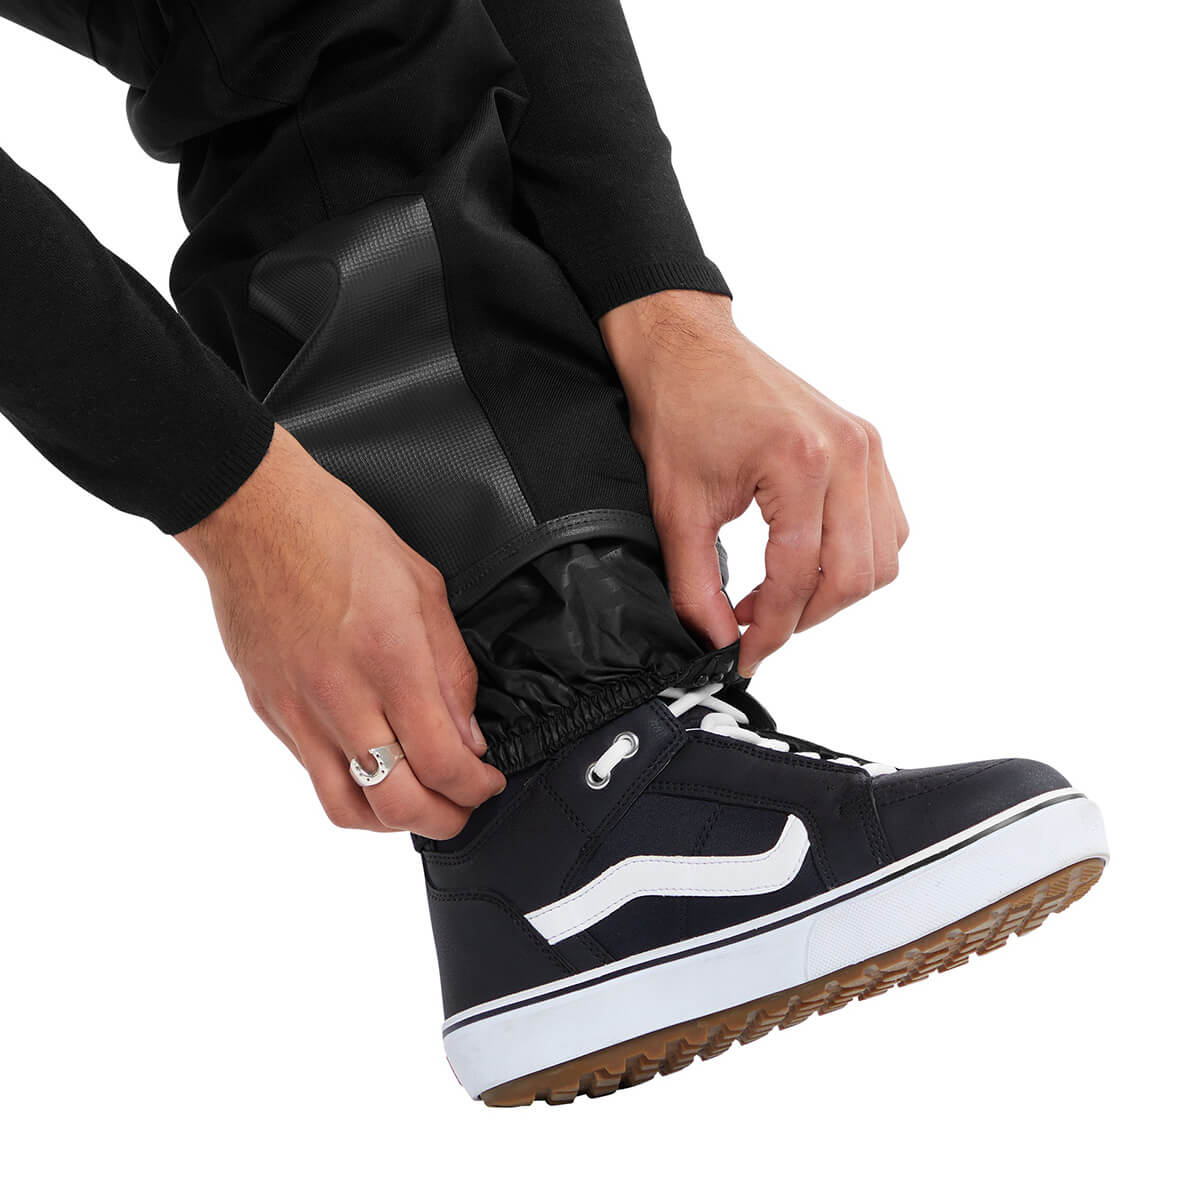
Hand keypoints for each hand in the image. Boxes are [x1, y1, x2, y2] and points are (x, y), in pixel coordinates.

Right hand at [175, 426, 504, 836]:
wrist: (256, 519)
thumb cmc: (339, 537)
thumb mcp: (425, 589)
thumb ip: (451, 670)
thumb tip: (467, 733)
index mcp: (392, 660)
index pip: (443, 762)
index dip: (475, 789)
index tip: (487, 782)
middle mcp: (344, 696)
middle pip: (398, 804)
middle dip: (443, 819)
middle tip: (461, 806)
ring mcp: (300, 710)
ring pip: (346, 808)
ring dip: (391, 820)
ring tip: (416, 802)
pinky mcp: (271, 712)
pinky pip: (312, 775)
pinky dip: (350, 787)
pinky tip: (372, 768)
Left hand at [601, 291, 907, 675]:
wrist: (687, 349)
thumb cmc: (678, 411)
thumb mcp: (676, 509)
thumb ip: (697, 586)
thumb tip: (718, 641)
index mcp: (800, 463)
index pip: (801, 576)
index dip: (772, 630)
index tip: (743, 654)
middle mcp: (848, 453)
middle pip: (855, 576)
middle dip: (806, 617)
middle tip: (758, 627)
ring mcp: (866, 446)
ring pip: (882, 557)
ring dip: (836, 592)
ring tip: (781, 597)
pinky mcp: (868, 445)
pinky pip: (887, 525)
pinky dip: (857, 557)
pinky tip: (810, 562)